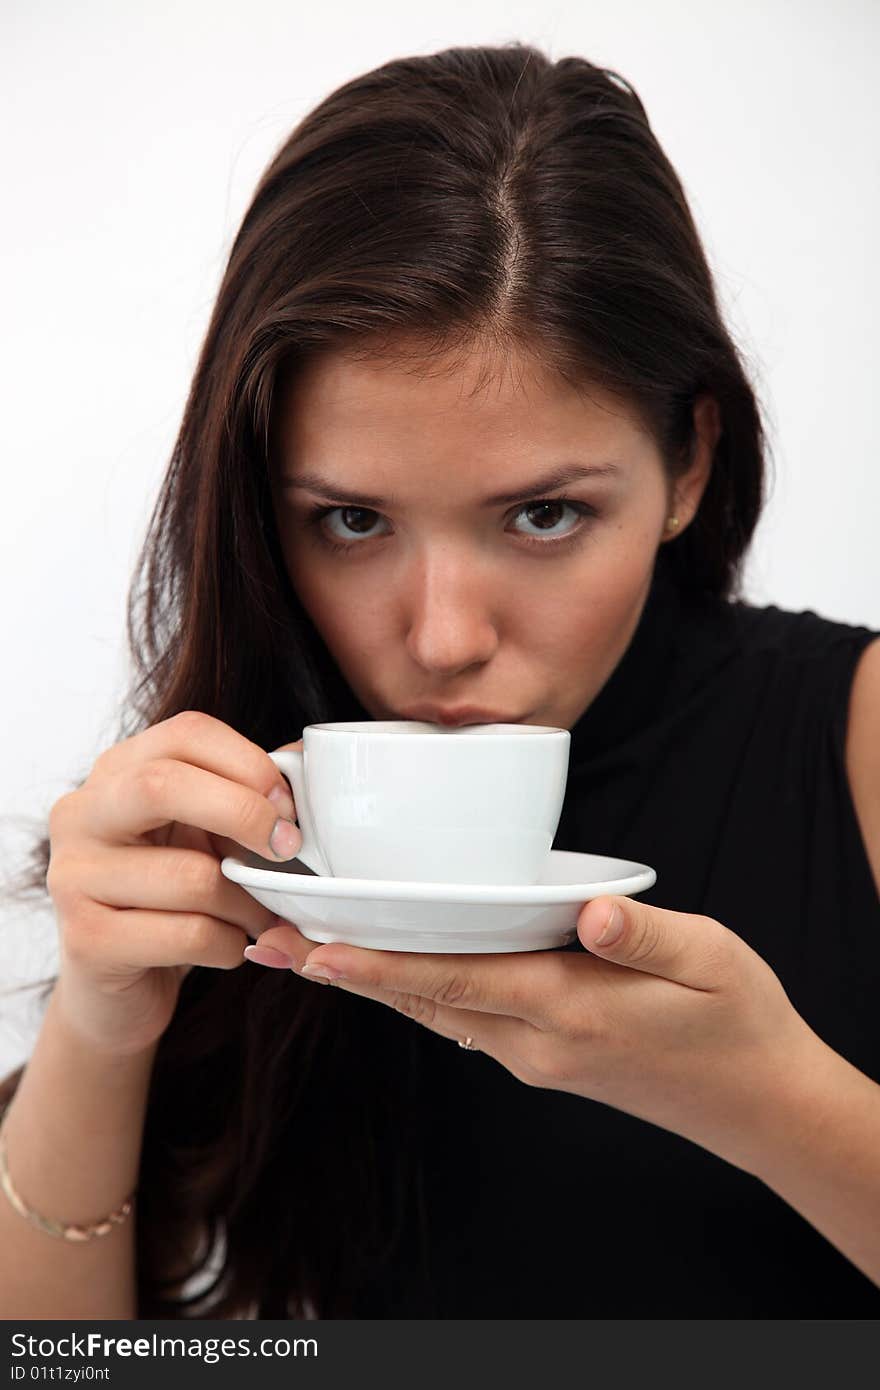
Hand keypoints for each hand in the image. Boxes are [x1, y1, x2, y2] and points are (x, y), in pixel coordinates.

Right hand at [45, 711, 303, 1056]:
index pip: (187, 734)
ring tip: (263, 915)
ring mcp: (73, 876)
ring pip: (190, 876)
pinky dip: (230, 944)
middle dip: (244, 814)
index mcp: (116, 771)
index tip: (289, 806)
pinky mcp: (86, 940)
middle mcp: (81, 813)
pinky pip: (188, 934)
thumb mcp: (205, 833)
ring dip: (249, 902)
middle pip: (163, 785)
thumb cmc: (171, 898)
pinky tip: (231, 946)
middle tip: (287, 849)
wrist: (116, 989)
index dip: (250, 763)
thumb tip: (304, 766)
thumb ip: (244, 795)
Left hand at [251, 897, 819, 1174]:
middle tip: (273, 942)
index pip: (456, 981)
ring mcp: (534, 1057)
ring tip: (305, 954)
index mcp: (571, 1008)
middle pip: (424, 1000)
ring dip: (371, 984)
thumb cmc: (735, 1020)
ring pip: (435, 1012)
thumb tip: (591, 913)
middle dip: (347, 972)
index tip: (315, 949)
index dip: (381, 965)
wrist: (756, 1101)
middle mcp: (537, 1040)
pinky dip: (414, 993)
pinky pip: (461, 1019)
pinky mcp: (541, 1056)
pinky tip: (389, 972)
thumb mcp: (710, 962)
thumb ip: (647, 937)